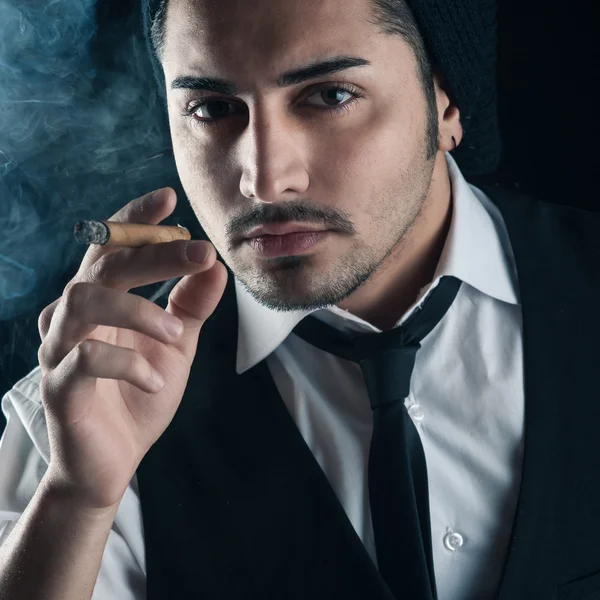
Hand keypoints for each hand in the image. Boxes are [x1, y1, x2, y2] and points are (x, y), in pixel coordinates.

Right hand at [37, 188, 227, 510]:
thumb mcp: (176, 347)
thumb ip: (191, 307)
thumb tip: (216, 267)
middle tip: (202, 253)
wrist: (114, 460)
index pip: (113, 248)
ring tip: (176, 334)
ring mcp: (60, 351)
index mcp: (103, 302)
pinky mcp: (58, 388)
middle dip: (153, 253)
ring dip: (138, 311)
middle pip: (103, 265)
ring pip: (83, 302)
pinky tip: (156, 380)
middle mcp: (74, 317)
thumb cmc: (140, 395)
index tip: (169, 198)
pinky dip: (126, 364)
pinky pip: (82, 361)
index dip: (136, 220)